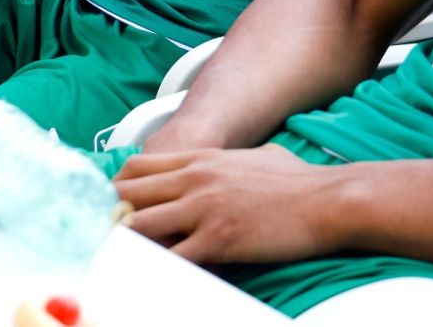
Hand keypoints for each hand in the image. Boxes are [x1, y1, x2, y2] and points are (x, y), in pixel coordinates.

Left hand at [115, 146, 343, 265]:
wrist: (328, 201)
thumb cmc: (300, 182)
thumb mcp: (262, 155)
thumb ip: (240, 158)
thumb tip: (247, 158)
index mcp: (202, 160)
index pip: (138, 167)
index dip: (118, 188)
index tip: (112, 207)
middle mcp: (195, 180)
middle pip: (129, 193)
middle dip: (112, 216)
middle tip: (104, 237)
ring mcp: (204, 209)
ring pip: (140, 225)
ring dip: (127, 243)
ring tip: (118, 259)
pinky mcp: (218, 239)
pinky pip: (172, 257)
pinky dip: (158, 268)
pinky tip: (152, 277)